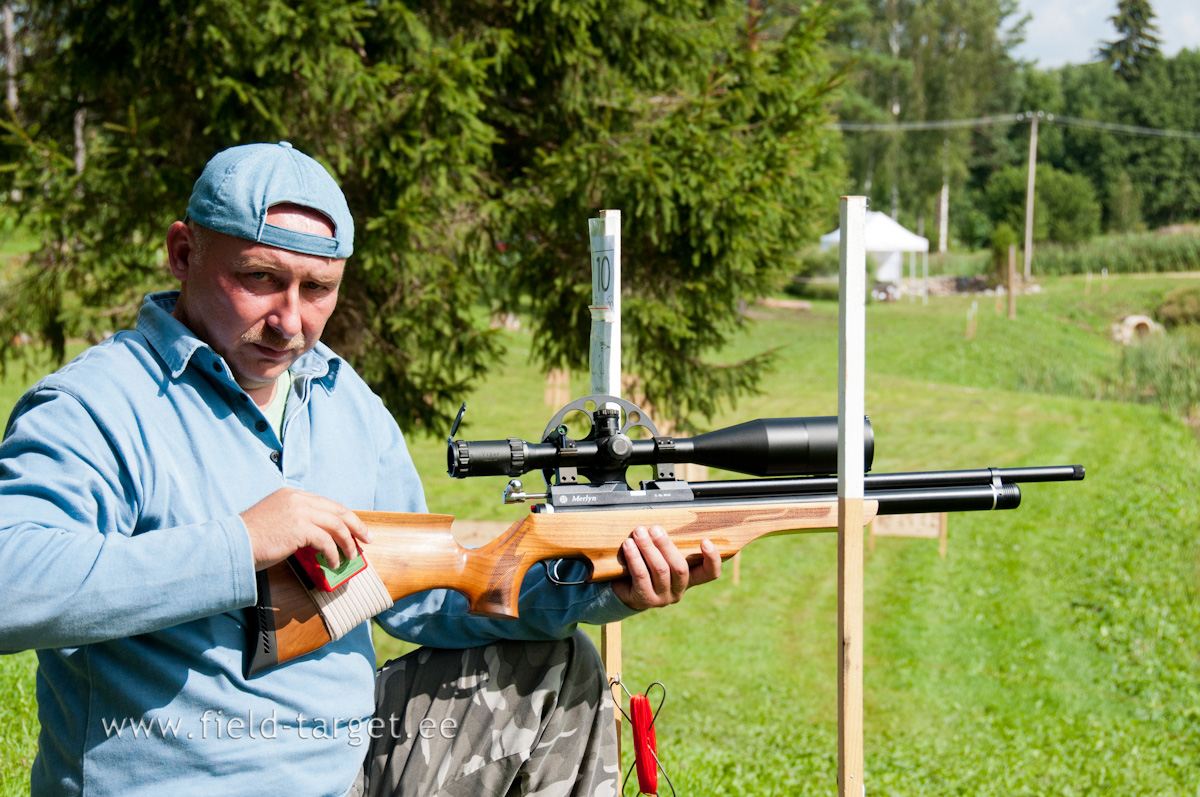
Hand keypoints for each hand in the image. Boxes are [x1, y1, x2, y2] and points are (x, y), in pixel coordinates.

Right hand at [241, 488, 372, 570]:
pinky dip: (333, 553)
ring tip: (352, 556)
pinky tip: (332, 563)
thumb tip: (318, 538)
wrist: (232, 545)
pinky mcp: (299, 527)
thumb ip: (296, 521)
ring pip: (336, 524)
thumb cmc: (251, 539)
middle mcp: (297, 499)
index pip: (326, 504)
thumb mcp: (276, 521)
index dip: (344, 517)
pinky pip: (326, 540)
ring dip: (347, 542)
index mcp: (292, 495)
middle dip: (356, 525)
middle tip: (367, 539)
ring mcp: (299, 511)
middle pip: (337, 510)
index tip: (355, 528)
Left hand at [612, 525, 721, 610]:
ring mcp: (663, 597)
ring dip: (648, 547)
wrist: (624, 590)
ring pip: (660, 570)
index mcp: (689, 578)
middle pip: (680, 567)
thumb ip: (667, 546)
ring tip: (639, 532)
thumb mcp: (661, 557)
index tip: (705, 541)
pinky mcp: (645, 599)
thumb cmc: (646, 567)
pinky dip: (634, 557)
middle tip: (655, 528)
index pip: (709, 573)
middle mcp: (679, 590)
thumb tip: (664, 523)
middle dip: (666, 545)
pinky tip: (628, 545)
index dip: (712, 559)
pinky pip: (641, 575)